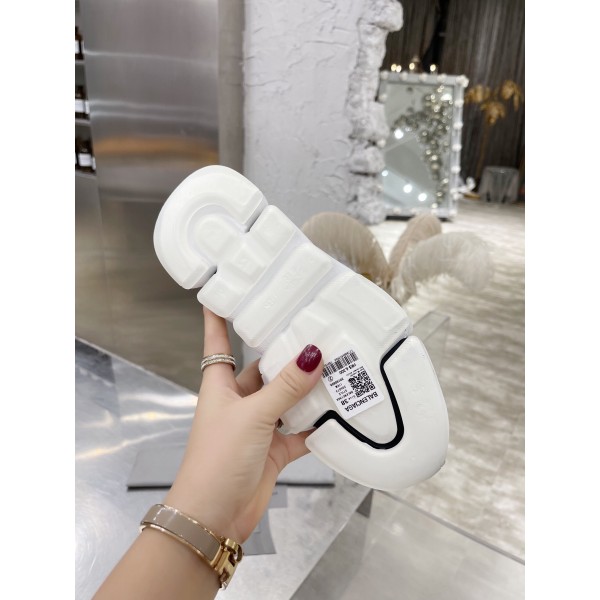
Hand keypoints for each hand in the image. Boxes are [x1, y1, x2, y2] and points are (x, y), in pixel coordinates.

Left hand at [165, 307, 322, 542]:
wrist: (214, 516)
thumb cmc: (219, 457)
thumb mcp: (252, 415)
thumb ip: (285, 388)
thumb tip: (313, 353)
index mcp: (221, 385)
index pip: (218, 342)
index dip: (218, 318)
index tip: (224, 292)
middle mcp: (240, 401)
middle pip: (265, 369)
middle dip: (287, 354)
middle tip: (316, 328)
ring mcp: (259, 426)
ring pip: (287, 399)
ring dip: (308, 389)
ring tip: (339, 365)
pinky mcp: (275, 450)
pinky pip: (301, 430)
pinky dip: (318, 424)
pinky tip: (341, 411)